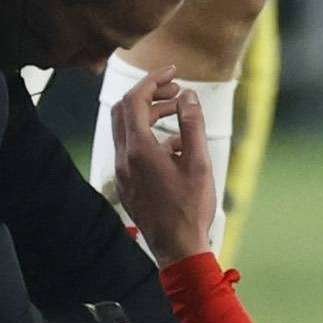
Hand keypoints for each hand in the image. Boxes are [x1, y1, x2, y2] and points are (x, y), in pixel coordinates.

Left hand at [106, 71, 217, 263]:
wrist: (178, 249)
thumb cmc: (191, 208)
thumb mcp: (199, 163)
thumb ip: (192, 125)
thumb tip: (188, 96)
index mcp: (139, 151)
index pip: (134, 100)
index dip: (152, 80)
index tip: (174, 73)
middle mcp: (123, 159)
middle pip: (124, 110)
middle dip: (149, 94)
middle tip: (176, 91)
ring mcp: (122, 173)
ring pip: (126, 130)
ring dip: (149, 115)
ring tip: (180, 114)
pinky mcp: (127, 184)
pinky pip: (131, 149)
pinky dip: (149, 136)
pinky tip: (177, 146)